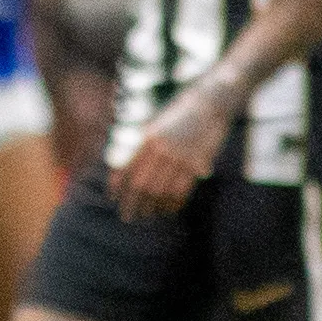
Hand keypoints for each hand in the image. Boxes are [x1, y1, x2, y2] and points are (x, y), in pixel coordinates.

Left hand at [108, 81, 232, 220]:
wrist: (209, 103)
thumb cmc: (179, 115)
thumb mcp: (155, 126)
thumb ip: (142, 147)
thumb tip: (126, 170)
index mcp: (147, 138)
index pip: (127, 168)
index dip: (118, 186)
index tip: (113, 198)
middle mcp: (161, 149)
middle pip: (142, 185)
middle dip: (132, 203)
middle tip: (127, 216)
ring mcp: (180, 156)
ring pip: (161, 191)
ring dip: (152, 207)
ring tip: (147, 215)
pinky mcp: (198, 163)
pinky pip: (182, 190)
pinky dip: (173, 203)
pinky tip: (168, 210)